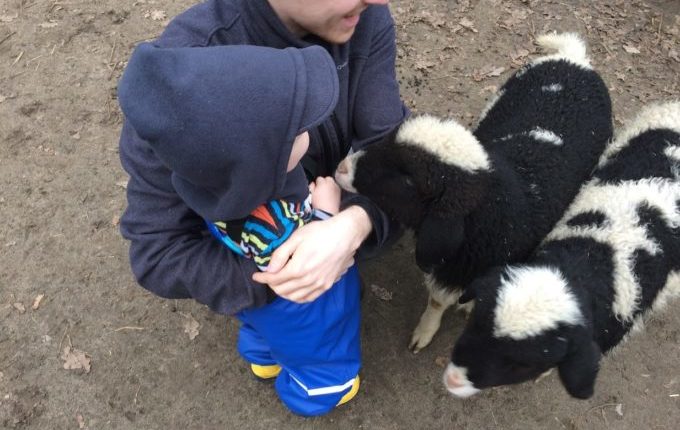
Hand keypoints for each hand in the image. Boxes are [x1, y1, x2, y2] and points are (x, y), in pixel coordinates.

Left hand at [252, 206, 371, 302]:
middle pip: (283, 290)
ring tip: (278, 285)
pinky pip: (308, 298)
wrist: (345, 235)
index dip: (263, 278)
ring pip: (295, 297)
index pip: (274, 279)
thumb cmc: (320, 233)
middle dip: (271, 285)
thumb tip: (269, 270)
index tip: (256, 276)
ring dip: (283, 293)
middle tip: (268, 278)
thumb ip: (281, 255)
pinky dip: (297, 298)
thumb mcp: (296, 238)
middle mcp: (308, 280)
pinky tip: (294, 291)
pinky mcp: (327, 285)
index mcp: (298, 268)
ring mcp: (319, 284)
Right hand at [309, 176, 340, 214]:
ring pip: (333, 183)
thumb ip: (312, 186)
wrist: (326, 213)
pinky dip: (334, 190)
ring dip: (330, 185)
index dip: (317, 183)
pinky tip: (331, 195)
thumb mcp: (311, 194)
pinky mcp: (340, 193)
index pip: (319, 178)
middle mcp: (331, 183)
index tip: (316, 187)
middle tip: (321, 189)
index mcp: (323, 183)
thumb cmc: (317, 204)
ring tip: (326, 192)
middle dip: (324, 182)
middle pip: (328, 178)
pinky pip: (336, 188)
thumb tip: (313, 184)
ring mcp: (336, 188)